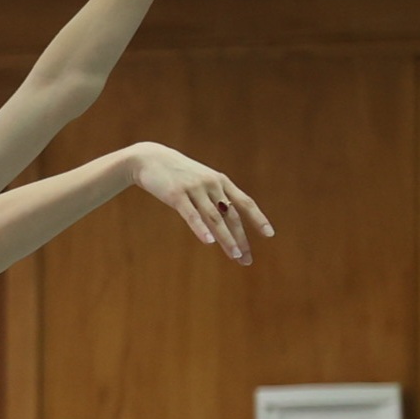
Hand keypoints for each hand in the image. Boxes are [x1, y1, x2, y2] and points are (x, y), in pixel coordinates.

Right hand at [128, 145, 270, 263]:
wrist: (150, 159)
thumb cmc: (177, 174)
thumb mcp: (199, 182)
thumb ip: (212, 198)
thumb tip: (223, 222)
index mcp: (221, 182)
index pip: (245, 202)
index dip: (258, 218)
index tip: (269, 235)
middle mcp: (212, 184)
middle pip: (231, 216)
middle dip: (241, 239)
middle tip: (246, 260)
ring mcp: (195, 189)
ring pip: (215, 218)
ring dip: (226, 238)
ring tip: (235, 256)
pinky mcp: (176, 195)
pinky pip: (191, 215)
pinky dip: (200, 228)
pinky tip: (208, 242)